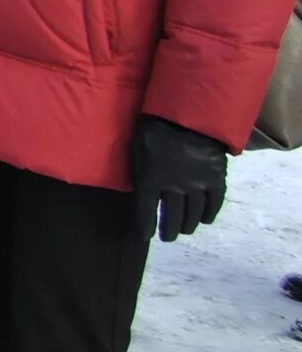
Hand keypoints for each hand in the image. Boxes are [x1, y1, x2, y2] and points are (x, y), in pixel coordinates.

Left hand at [128, 114, 229, 242]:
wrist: (187, 113)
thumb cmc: (154, 128)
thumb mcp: (136, 149)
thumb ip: (139, 171)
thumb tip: (138, 189)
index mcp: (150, 180)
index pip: (145, 211)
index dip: (145, 226)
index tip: (146, 236)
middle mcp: (174, 188)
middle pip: (172, 216)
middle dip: (169, 230)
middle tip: (168, 238)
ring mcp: (197, 184)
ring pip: (194, 213)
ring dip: (189, 225)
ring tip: (185, 230)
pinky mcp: (216, 179)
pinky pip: (214, 202)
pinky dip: (210, 213)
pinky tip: (205, 220)